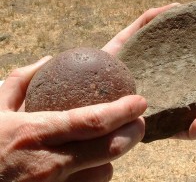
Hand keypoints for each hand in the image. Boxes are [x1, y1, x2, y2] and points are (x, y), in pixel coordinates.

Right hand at [0, 57, 146, 181]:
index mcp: (35, 132)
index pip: (91, 121)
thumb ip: (20, 81)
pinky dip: (98, 171)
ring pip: (105, 170)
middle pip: (110, 149)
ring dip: (114, 153)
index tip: (140, 102)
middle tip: (140, 121)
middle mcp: (49, 163)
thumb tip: (46, 60)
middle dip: (134, 133)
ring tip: (114, 138)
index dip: (122, 111)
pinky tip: (90, 161)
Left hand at [102, 3, 195, 139]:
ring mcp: (171, 114)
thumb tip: (174, 5)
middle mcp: (180, 95)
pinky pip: (178, 132)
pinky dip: (193, 129)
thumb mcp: (129, 39)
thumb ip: (148, 23)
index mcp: (178, 75)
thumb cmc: (107, 65)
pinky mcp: (157, 130)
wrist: (83, 92)